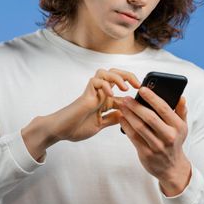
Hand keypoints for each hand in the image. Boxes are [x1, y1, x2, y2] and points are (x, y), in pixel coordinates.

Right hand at [22, 68, 139, 159]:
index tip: (144, 96)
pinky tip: (110, 95)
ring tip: (125, 87)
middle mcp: (100, 93)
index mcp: (105, 100)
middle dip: (128, 75)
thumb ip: (112, 119)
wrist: (60, 131)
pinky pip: (96, 81)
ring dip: (118, 77)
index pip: (122, 88)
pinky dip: (105, 85)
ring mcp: (93, 92)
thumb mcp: (100, 125)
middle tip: (138, 84)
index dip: (133, 90)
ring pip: (106, 72)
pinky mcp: (86, 93)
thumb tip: (125, 114)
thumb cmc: (77, 127)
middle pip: (115, 73)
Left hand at [119, 87, 190, 195]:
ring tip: (122, 106)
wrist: (172, 168)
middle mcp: (168, 136)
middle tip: (127, 98)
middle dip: (136, 106)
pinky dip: (126, 126)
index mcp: (177, 127)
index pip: (164, 109)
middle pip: (150, 118)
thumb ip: (181, 111)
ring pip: (139, 127)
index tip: (142, 89)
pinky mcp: (146, 153)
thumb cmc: (175, 142)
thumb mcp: (182, 127)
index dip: (152, 98)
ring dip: (129, 115)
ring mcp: (157, 146)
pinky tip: (121, 118)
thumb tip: (181, 97)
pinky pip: (133, 137)